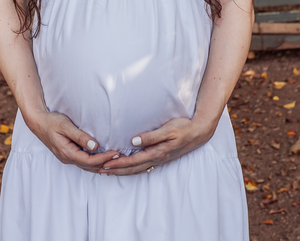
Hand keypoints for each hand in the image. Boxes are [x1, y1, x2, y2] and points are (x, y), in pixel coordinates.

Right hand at [24, 109, 116, 173]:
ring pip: (87, 167)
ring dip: (101, 165)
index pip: (89, 161)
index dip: (104, 158)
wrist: (38, 122)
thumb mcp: (66, 126)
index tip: (116, 153)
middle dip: (106, 163)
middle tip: (122, 159)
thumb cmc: (52, 121)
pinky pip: (84, 162)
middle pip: (90, 166)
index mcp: (66, 152)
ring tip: (116, 162)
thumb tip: (95, 146)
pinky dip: (94, 163)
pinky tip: (103, 161)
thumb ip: (80, 136)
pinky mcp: (68, 155)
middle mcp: (67, 158)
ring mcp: (67, 158)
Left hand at [99, 116, 215, 175]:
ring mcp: (159, 159)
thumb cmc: (183, 128)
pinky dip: (132, 168)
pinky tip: (128, 167)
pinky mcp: (161, 157)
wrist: (199, 132)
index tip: (105, 165)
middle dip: (116, 170)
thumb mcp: (168, 129)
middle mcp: (157, 159)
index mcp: (157, 152)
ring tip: (110, 171)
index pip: (133, 161)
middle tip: (100, 171)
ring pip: (137, 169)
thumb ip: (151, 136)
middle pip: (133, 168)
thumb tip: (134, 140)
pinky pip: (143, 166)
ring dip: (123, 171)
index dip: (118, 164)